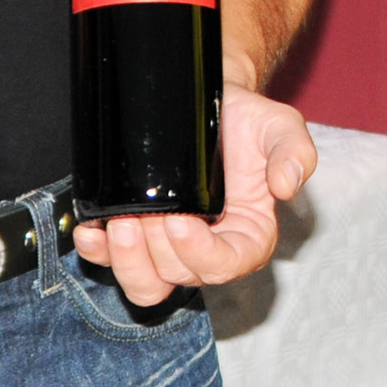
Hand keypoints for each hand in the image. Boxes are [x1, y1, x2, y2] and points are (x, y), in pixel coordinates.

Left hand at [72, 80, 316, 305]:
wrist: (211, 103)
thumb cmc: (246, 120)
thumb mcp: (280, 127)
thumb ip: (294, 152)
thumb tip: (286, 186)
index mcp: (247, 236)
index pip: (226, 265)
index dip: (201, 254)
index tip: (181, 222)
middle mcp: (207, 249)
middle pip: (180, 275)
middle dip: (157, 248)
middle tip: (144, 212)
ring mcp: (168, 246)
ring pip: (147, 283)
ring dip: (127, 261)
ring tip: (120, 221)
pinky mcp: (138, 234)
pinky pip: (111, 261)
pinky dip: (97, 252)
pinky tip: (91, 230)